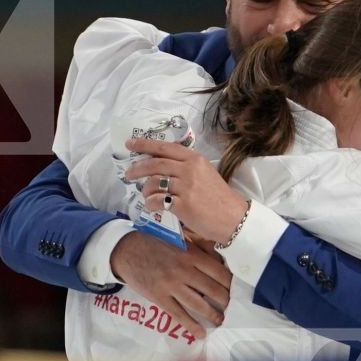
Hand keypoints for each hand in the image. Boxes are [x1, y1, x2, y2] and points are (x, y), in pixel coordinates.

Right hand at [110, 230, 231, 339]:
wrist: (127, 250)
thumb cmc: (155, 245)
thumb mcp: (179, 243)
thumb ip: (197, 252)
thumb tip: (219, 264)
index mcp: (191, 255)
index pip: (218, 272)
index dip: (230, 283)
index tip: (235, 290)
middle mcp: (184, 271)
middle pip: (212, 289)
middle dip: (225, 301)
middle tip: (231, 307)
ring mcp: (171, 286)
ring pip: (198, 304)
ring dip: (212, 315)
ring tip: (220, 321)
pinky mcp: (160, 298)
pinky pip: (179, 315)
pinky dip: (191, 326)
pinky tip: (200, 334)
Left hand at [123, 138, 251, 245]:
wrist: (233, 217)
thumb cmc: (218, 197)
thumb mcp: (205, 173)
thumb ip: (185, 167)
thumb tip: (160, 167)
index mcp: (194, 159)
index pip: (165, 147)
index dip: (145, 144)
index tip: (131, 144)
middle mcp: (189, 170)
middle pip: (156, 164)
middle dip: (137, 168)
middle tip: (128, 173)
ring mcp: (186, 187)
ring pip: (154, 182)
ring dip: (145, 189)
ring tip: (146, 195)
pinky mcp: (183, 205)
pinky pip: (158, 200)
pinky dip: (151, 203)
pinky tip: (152, 206)